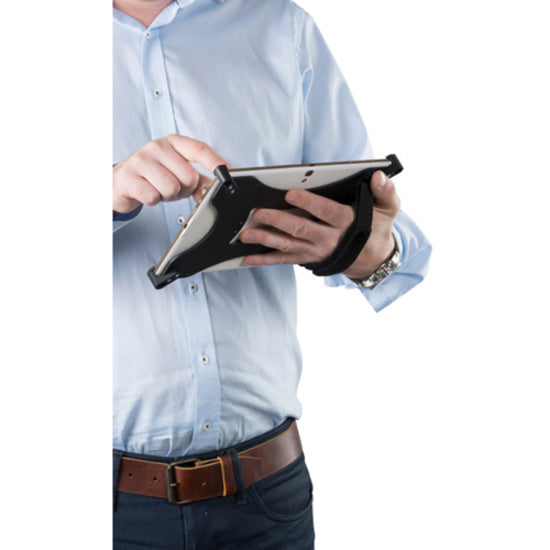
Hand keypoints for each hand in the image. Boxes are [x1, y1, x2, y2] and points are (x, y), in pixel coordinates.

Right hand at [113, 134, 229, 214]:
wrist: (120, 182)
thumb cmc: (153, 176)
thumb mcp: (177, 172)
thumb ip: (200, 180)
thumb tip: (215, 188)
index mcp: (172, 143)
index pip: (200, 149)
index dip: (216, 163)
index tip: (230, 174)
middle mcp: (157, 147)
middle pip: (189, 176)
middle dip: (184, 189)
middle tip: (173, 187)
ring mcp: (141, 160)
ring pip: (172, 188)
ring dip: (169, 196)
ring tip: (160, 190)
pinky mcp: (129, 177)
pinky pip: (154, 197)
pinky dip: (154, 200)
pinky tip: (147, 193)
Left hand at [239, 170, 399, 278]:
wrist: (372, 259)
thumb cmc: (376, 228)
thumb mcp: (387, 209)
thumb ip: (385, 192)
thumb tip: (378, 176)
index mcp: (346, 222)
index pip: (325, 211)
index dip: (308, 203)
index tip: (290, 194)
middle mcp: (328, 239)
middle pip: (300, 229)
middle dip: (277, 220)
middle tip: (257, 213)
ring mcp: (315, 251)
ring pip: (288, 245)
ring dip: (265, 240)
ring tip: (246, 233)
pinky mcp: (306, 259)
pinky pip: (284, 260)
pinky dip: (265, 260)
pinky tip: (247, 257)